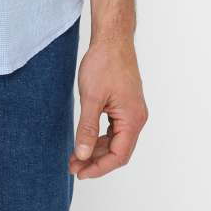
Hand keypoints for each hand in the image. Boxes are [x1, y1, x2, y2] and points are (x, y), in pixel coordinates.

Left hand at [69, 35, 148, 178]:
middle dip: (95, 160)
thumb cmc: (104, 63)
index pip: (118, 155)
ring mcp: (132, 111)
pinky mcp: (126, 104)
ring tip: (76, 155)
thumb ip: (87, 128)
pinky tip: (86, 138)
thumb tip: (82, 154)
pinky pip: (115, 128)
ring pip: (116, 140)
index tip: (80, 172)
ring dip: (97, 149)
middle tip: (73, 166)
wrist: (112, 38)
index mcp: (132, 119)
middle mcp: (137, 118)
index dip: (98, 167)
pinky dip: (101, 136)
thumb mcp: (91, 98)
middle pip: (118, 151)